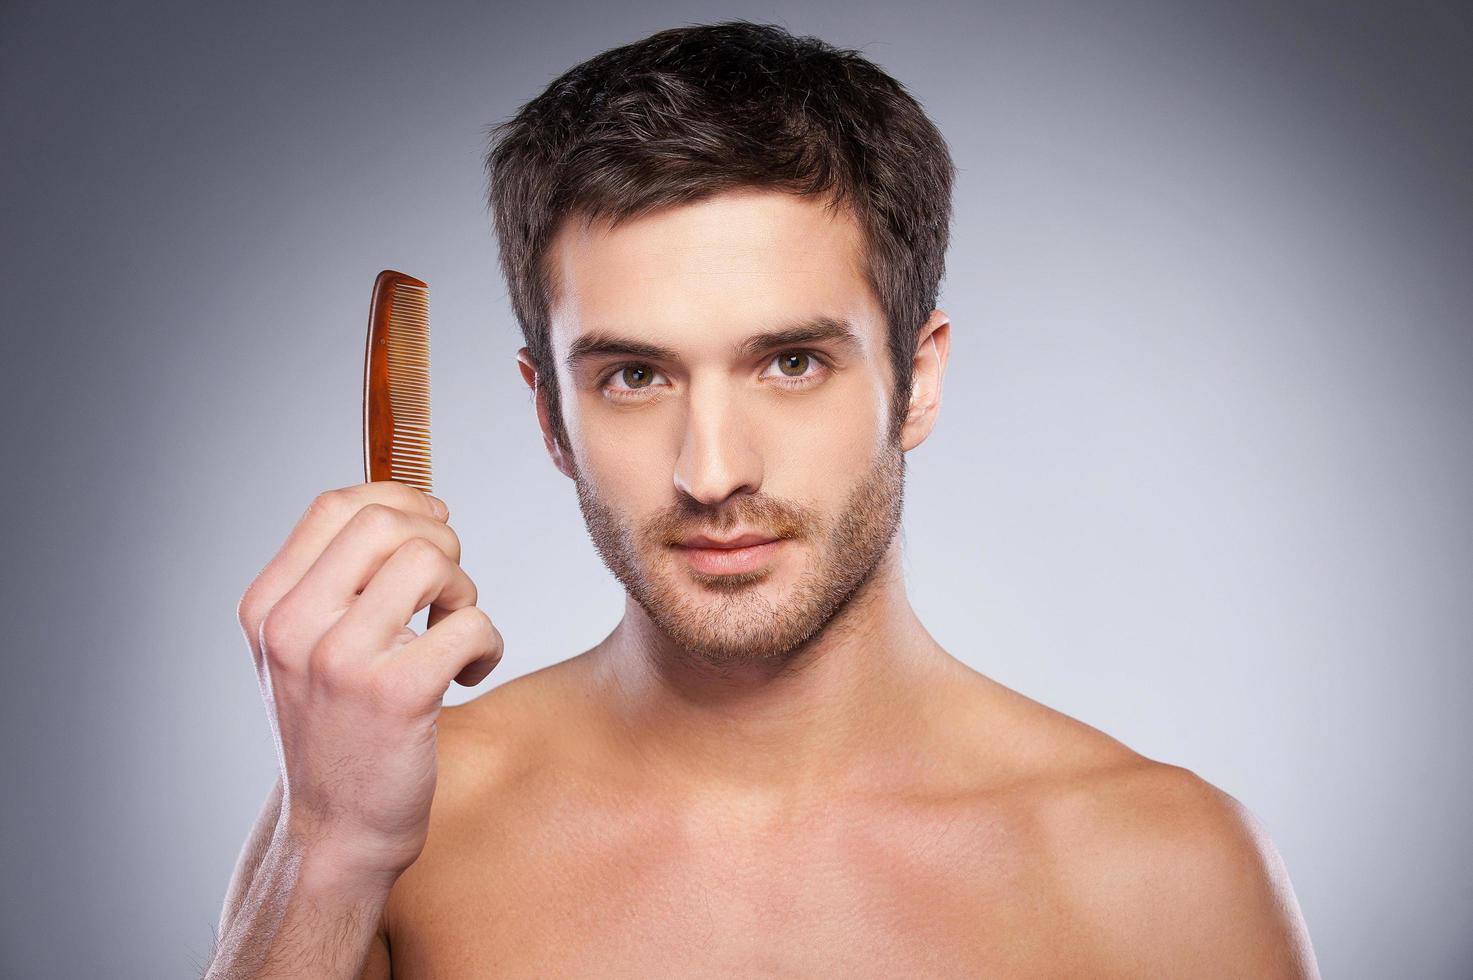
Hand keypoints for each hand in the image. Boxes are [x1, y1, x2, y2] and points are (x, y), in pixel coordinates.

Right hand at [236, 481, 503, 881]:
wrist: (336, 829)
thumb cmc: (337, 728)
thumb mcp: (306, 646)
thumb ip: (339, 577)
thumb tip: (422, 506)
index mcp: (267, 606)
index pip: (335, 506)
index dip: (399, 499)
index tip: (432, 523)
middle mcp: (293, 627)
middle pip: (385, 522)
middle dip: (439, 542)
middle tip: (447, 592)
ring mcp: (341, 661)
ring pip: (431, 561)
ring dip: (464, 590)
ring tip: (454, 632)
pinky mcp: (396, 696)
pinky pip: (471, 623)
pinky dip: (488, 644)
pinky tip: (468, 674)